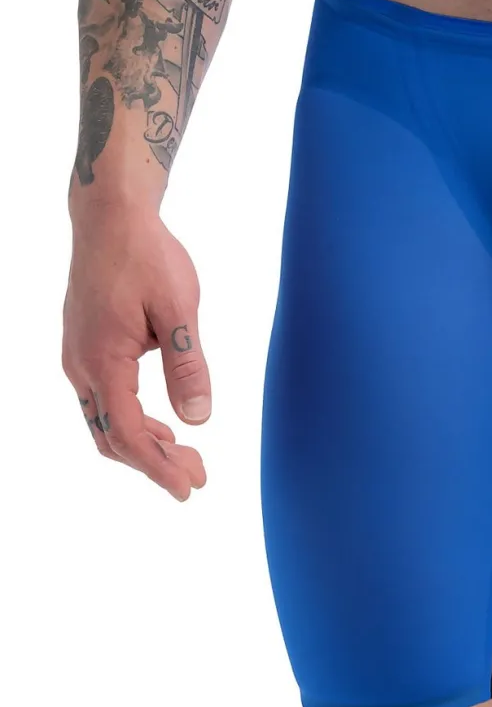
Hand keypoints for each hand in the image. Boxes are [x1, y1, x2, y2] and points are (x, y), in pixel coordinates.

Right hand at [63, 205, 209, 499]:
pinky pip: (103, 399)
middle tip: (198, 476)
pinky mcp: (85, 347)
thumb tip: (197, 418)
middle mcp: (81, 366)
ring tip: (186, 456)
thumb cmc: (147, 257)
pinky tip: (162, 424)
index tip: (188, 488)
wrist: (111, 218)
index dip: (158, 467)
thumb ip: (188, 365)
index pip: (128, 433)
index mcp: (103, 361)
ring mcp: (79, 357)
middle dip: (154, 462)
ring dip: (144, 443)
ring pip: (105, 420)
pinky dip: (132, 420)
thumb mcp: (179, 310)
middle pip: (112, 436)